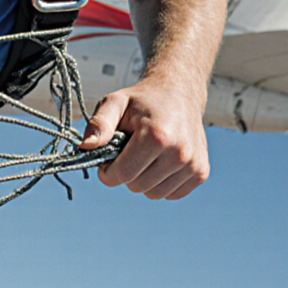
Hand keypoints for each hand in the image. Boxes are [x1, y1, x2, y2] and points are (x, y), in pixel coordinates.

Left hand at [78, 80, 208, 199]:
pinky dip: (160, 183)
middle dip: (126, 173)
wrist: (180, 93)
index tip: (108, 157)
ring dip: (143, 180)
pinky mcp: (201, 173)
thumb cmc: (143, 100)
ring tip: (145, 154)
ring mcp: (193, 165)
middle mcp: (180, 153)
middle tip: (128, 151)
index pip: (122, 174)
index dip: (107, 171)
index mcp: (157, 136)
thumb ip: (99, 124)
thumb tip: (85, 146)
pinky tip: (160, 161)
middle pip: (136, 186)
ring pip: (153, 194)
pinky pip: (171, 194)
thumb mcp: (115, 102)